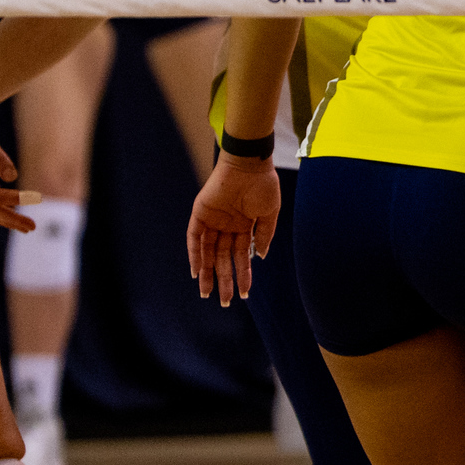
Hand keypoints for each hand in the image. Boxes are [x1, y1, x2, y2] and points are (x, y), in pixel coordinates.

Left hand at [188, 155, 280, 306]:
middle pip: (223, 259)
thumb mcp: (270, 213)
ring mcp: (213, 220)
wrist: (249, 163)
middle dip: (224, 280)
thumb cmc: (263, 184)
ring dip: (208, 272)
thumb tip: (259, 257)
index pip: (241, 256)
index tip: (245, 293)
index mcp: (244, 227)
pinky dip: (195, 254)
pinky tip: (197, 271)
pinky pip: (194, 237)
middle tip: (224, 302)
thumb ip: (264, 235)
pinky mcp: (200, 213)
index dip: (243, 275)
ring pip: (208, 252)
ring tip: (208, 293)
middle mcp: (227, 226)